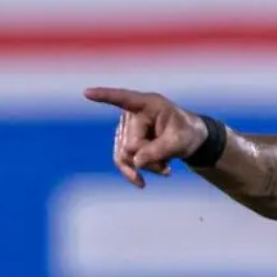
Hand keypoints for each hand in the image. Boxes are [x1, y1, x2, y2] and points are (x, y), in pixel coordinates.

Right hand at [85, 86, 207, 187]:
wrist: (189, 140)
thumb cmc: (187, 133)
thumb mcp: (179, 142)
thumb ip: (158, 151)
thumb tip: (136, 163)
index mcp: (148, 104)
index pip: (123, 98)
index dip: (105, 96)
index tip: (87, 92)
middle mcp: (132, 114)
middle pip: (129, 144)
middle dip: (148, 160)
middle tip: (168, 169)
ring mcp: (126, 128)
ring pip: (124, 155)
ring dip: (145, 167)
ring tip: (165, 171)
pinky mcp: (124, 142)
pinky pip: (122, 161)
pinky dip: (133, 172)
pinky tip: (142, 184)